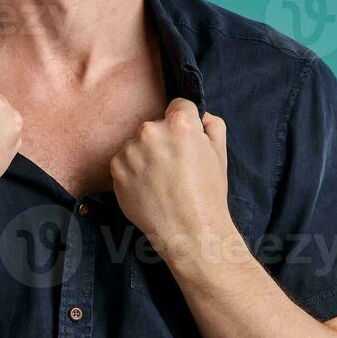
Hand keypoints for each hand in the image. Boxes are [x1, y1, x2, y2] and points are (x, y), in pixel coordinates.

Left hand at [109, 99, 236, 267]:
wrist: (188, 232)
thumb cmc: (208, 194)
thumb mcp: (220, 155)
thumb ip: (213, 126)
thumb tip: (202, 116)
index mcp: (179, 124)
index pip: (179, 105)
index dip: (186, 123)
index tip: (187, 140)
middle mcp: (151, 131)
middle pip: (156, 125)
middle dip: (164, 140)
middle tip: (176, 167)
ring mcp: (130, 151)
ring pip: (138, 144)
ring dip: (146, 155)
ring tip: (161, 180)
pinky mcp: (116, 169)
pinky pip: (124, 161)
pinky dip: (133, 171)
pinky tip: (148, 188)